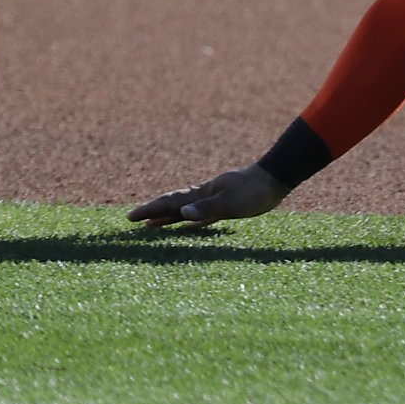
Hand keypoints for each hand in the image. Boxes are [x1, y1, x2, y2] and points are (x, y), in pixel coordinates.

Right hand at [127, 164, 289, 227]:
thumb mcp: (231, 203)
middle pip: (172, 205)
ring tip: (152, 225)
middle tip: (132, 220)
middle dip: (152, 212)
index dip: (149, 210)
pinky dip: (188, 219)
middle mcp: (203, 196)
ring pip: (184, 209)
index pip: (169, 203)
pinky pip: (200, 214)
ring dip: (167, 217)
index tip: (130, 217)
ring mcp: (213, 199)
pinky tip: (186, 223)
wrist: (274, 178)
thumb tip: (181, 213)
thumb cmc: (254, 191)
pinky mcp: (225, 205)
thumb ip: (206, 208)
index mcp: (201, 194)